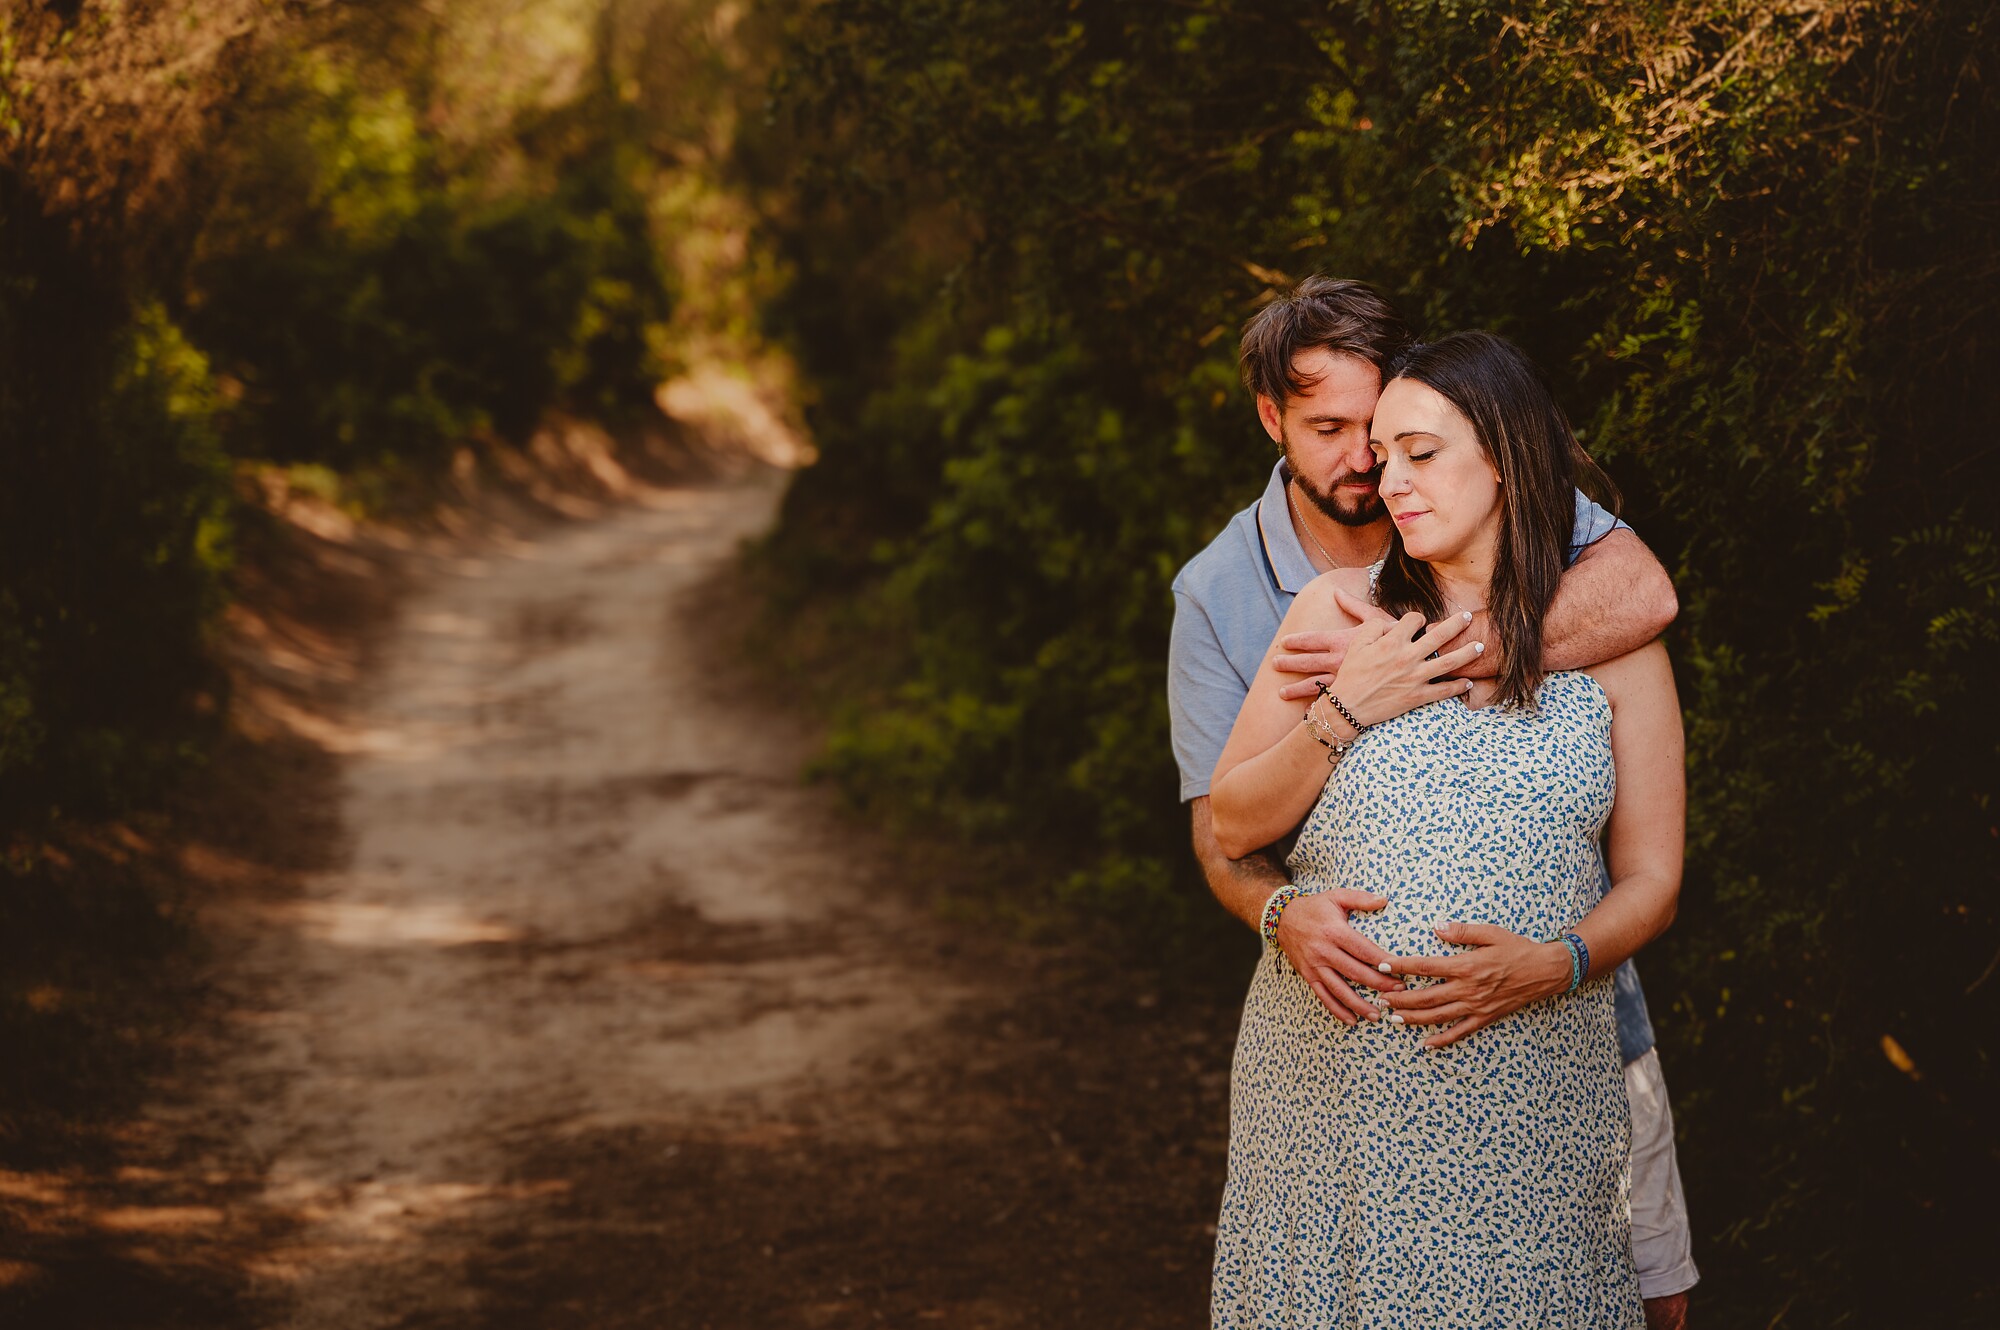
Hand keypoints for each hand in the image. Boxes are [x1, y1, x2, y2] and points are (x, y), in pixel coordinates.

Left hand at [1272, 587, 1397, 701]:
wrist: (1418, 662)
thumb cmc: (1399, 638)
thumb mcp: (1377, 619)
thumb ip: (1354, 606)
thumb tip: (1337, 591)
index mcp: (1344, 640)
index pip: (1315, 639)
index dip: (1298, 640)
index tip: (1284, 643)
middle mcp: (1341, 660)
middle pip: (1309, 662)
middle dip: (1290, 663)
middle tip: (1274, 664)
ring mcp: (1346, 679)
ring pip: (1315, 685)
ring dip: (1297, 689)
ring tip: (1280, 693)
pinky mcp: (1355, 694)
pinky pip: (1332, 702)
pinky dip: (1318, 707)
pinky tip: (1307, 713)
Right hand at [1274, 888, 1400, 1023]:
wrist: (1281, 917)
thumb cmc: (1314, 907)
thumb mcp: (1336, 896)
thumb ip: (1361, 898)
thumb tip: (1385, 900)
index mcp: (1334, 931)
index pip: (1364, 950)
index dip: (1383, 962)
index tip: (1399, 970)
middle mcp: (1324, 951)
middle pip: (1356, 973)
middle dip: (1379, 984)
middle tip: (1399, 992)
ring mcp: (1315, 965)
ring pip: (1340, 990)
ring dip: (1359, 1005)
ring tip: (1377, 1015)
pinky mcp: (1308, 975)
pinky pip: (1323, 996)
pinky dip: (1337, 1010)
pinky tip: (1351, 1020)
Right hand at [1324, 594, 1483, 726]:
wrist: (1348, 706)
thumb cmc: (1351, 674)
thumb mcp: (1357, 644)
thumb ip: (1374, 627)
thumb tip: (1392, 624)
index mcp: (1392, 641)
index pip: (1415, 620)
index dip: (1417, 618)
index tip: (1419, 622)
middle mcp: (1408, 657)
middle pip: (1440, 635)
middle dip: (1458, 624)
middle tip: (1469, 618)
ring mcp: (1415, 678)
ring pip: (1450, 662)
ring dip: (1468, 653)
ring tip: (1480, 647)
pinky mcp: (1418, 696)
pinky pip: (1444, 691)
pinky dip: (1458, 687)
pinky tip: (1468, 683)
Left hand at [1379, 921, 1571, 1047]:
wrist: (1545, 971)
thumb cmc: (1517, 948)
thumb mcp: (1490, 932)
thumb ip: (1462, 931)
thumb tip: (1436, 927)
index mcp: (1466, 965)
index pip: (1426, 967)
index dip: (1402, 967)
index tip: (1383, 965)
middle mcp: (1468, 988)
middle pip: (1426, 997)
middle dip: (1400, 999)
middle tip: (1380, 1000)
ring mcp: (1476, 1006)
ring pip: (1438, 1016)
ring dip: (1413, 1019)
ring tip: (1393, 1019)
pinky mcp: (1485, 1017)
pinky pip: (1460, 1032)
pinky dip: (1443, 1040)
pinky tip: (1426, 1044)